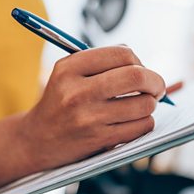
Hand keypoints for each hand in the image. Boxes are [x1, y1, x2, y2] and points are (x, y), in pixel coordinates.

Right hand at [17, 46, 165, 170]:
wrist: (37, 140)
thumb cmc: (60, 102)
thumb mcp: (68, 73)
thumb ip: (100, 61)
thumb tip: (141, 62)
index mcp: (69, 68)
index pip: (121, 53)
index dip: (139, 60)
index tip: (141, 68)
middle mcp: (77, 92)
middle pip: (137, 77)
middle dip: (155, 81)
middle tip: (157, 87)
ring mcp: (89, 118)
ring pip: (144, 104)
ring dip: (150, 104)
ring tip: (142, 105)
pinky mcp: (99, 140)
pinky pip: (141, 127)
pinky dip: (145, 122)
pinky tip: (134, 121)